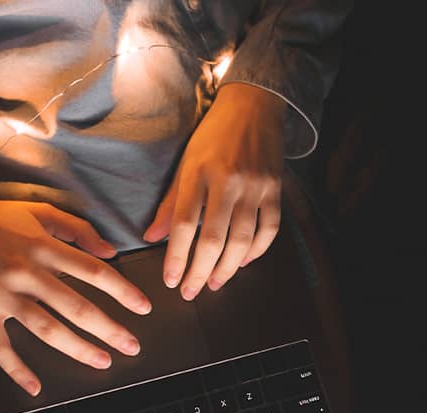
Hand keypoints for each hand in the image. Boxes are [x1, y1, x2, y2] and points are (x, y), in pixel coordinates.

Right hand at [0, 177, 151, 395]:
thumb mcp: (39, 212)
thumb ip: (78, 230)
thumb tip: (110, 253)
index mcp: (43, 246)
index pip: (93, 271)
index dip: (123, 291)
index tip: (144, 308)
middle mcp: (25, 270)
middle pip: (75, 305)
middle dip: (109, 329)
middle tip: (132, 346)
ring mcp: (1, 292)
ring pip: (45, 327)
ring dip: (76, 348)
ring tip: (102, 361)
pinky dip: (15, 369)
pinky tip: (35, 386)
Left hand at [143, 82, 285, 299]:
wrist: (253, 106)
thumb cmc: (213, 135)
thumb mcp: (186, 163)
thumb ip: (171, 203)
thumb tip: (151, 238)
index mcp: (199, 173)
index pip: (185, 225)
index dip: (177, 258)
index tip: (171, 281)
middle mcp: (228, 181)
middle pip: (213, 239)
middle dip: (200, 272)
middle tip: (191, 292)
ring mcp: (255, 187)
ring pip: (242, 241)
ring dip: (227, 268)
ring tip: (214, 283)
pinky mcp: (275, 190)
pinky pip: (269, 230)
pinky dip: (257, 251)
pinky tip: (243, 262)